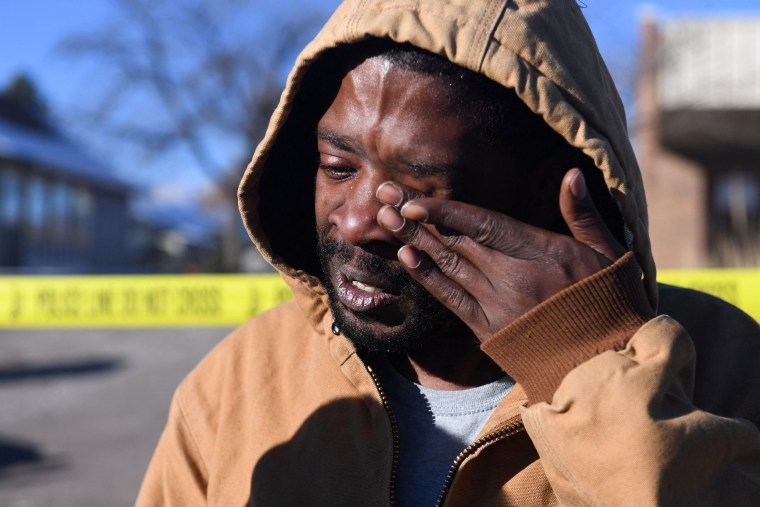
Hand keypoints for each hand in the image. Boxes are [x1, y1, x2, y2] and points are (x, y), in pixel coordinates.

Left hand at [375, 168, 626, 341]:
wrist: (607, 368)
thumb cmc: (612, 305)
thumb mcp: (609, 254)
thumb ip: (584, 214)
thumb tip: (572, 173)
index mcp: (541, 253)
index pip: (483, 224)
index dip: (444, 211)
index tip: (412, 199)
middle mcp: (512, 277)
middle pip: (455, 240)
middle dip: (416, 217)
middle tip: (383, 196)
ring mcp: (497, 305)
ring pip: (447, 265)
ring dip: (413, 240)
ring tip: (385, 220)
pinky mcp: (489, 329)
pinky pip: (450, 298)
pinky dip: (428, 277)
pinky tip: (406, 257)